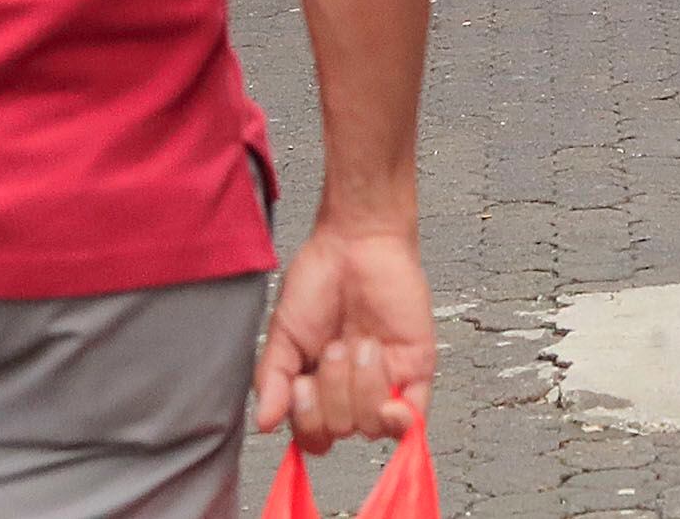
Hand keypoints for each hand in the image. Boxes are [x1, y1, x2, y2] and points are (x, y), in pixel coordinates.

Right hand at [253, 219, 433, 454]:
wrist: (355, 242)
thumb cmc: (319, 280)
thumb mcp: (283, 332)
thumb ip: (272, 379)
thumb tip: (264, 422)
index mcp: (319, 388)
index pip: (314, 437)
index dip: (307, 422)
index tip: (299, 386)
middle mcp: (351, 391)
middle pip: (341, 431)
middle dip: (332, 392)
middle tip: (332, 347)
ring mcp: (385, 381)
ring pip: (372, 426)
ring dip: (361, 387)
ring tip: (359, 344)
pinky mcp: (415, 367)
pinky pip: (413, 416)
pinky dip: (400, 419)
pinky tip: (391, 405)